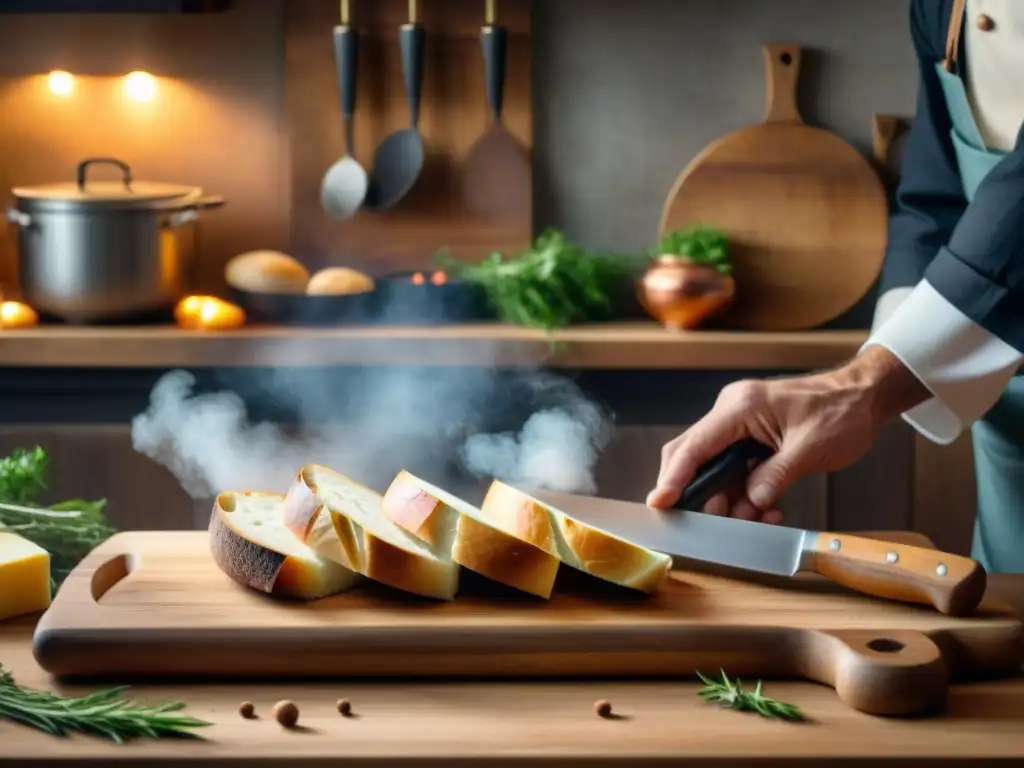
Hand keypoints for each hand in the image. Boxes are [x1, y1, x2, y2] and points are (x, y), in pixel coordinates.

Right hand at [647, 345, 930, 522]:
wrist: (863, 396)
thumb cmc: (841, 412)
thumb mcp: (811, 448)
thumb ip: (776, 476)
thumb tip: (750, 502)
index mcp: (741, 407)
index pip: (694, 446)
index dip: (673, 478)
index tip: (660, 504)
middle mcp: (732, 413)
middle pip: (693, 456)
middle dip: (699, 494)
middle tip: (713, 524)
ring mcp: (740, 425)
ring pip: (715, 470)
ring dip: (729, 500)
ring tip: (758, 518)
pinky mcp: (751, 437)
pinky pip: (734, 470)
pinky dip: (745, 493)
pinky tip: (766, 507)